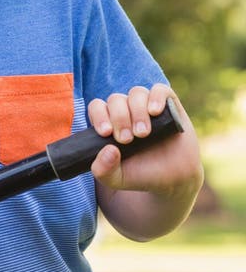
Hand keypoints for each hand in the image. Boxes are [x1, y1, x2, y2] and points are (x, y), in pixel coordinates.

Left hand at [88, 84, 202, 196]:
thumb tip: (108, 149)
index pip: (97, 107)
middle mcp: (127, 111)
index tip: (106, 132)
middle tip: (127, 139)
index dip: (99, 115)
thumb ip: (104, 170)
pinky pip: (160, 89)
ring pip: (136, 93)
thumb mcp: (117, 179)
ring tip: (143, 134)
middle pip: (116, 100)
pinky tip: (154, 112)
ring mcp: (147, 107)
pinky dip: (156, 97)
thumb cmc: (141, 175)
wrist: (173, 181)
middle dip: (120, 118)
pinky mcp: (169, 106)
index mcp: (110, 122)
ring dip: (137, 111)